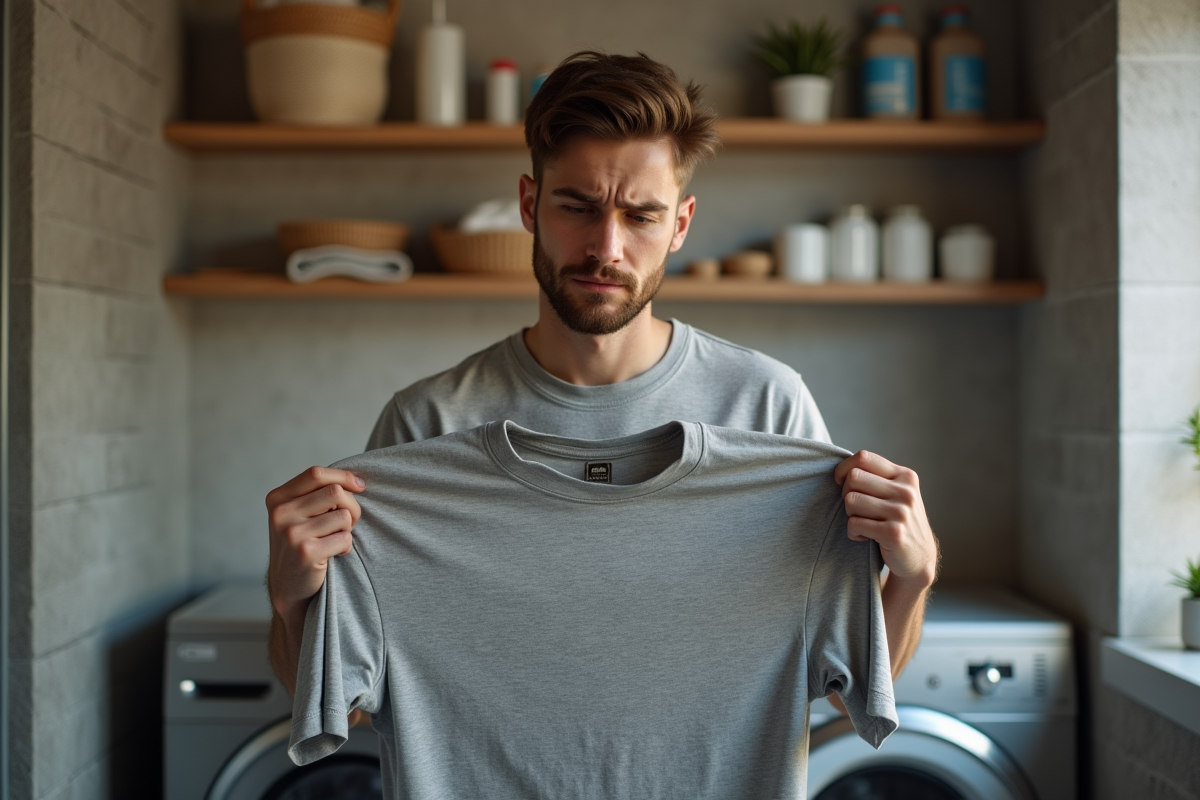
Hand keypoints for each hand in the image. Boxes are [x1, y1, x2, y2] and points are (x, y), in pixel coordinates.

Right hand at [266, 467, 365, 618]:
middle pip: (335, 492)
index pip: (316, 474)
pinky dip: (345, 547)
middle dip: (351, 506)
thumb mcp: (298, 514)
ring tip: (335, 540)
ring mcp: (292, 533)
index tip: (360, 486)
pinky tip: (333, 554)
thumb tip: (357, 480)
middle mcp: (281, 513)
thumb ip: (316, 494)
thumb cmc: (301, 544)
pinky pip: (345, 538)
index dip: (343, 476)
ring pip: (343, 516)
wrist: (288, 585)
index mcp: (278, 498)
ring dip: (347, 530)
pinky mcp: (306, 552)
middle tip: (348, 523)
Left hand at [833, 451, 937, 586]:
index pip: (864, 457)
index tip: (841, 481)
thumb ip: (877, 478)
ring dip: (850, 514)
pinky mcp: (893, 533)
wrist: (919, 557)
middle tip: (856, 509)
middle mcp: (906, 491)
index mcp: (905, 476)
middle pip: (853, 478)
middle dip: (846, 493)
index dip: (844, 468)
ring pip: (851, 500)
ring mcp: (901, 512)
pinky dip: (853, 532)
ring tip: (863, 522)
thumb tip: (843, 469)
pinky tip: (865, 536)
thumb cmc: (899, 522)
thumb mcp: (897, 494)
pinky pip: (854, 524)